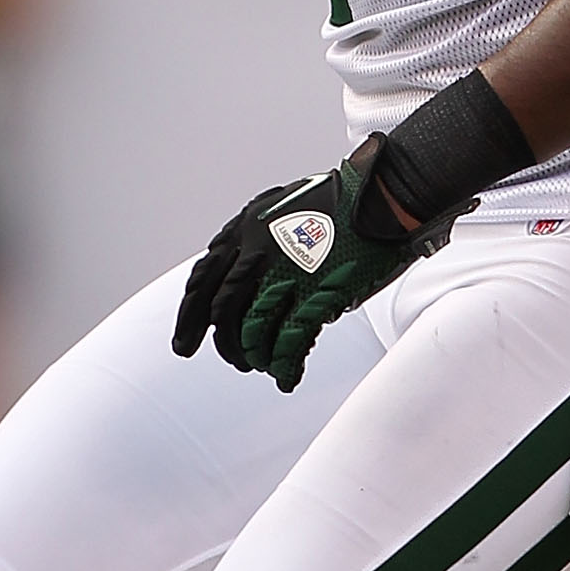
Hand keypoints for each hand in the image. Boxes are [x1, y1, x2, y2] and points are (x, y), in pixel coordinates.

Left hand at [171, 142, 464, 391]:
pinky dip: (284, 365)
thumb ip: (258, 239)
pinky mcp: (317, 294)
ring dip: (254, 356)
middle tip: (232, 361)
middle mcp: (257, 251)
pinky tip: (286, 376)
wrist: (383, 193)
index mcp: (245, 228)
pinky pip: (288, 341)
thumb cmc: (343, 200)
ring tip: (264, 365)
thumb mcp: (283, 207)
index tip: (186, 339)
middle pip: (222, 312)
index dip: (190, 316)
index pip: (204, 281)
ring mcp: (286, 274)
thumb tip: (245, 274)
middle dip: (222, 344)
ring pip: (252, 331)